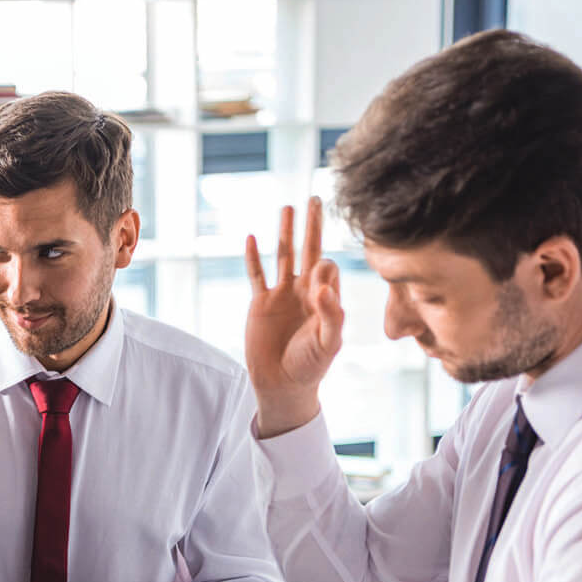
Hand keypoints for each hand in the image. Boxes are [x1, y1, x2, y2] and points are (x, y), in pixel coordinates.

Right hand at [244, 196, 344, 437]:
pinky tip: (250, 237)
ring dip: (286, 232)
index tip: (317, 286)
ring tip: (287, 207)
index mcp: (324, 298)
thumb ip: (331, 315)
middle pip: (309, 249)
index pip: (327, 268)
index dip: (324, 269)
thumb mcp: (328, 344)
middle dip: (313, 225)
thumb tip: (323, 283)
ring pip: (283, 256)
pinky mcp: (260, 303)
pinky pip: (256, 275)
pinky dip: (253, 257)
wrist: (282, 384)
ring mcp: (281, 295)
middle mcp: (304, 291)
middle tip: (316, 198)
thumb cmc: (311, 366)